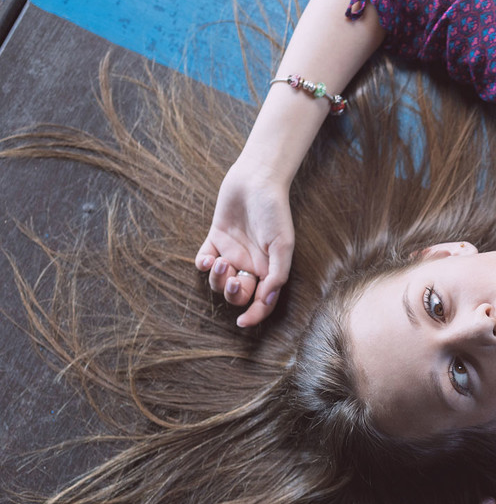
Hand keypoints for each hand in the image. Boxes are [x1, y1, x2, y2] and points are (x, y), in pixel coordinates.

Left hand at [196, 164, 293, 326]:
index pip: (262, 301)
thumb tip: (266, 300)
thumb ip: (277, 274)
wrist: (256, 180)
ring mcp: (232, 253)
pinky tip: (209, 257)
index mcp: (269, 269)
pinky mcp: (215, 240)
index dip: (254, 315)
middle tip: (237, 279)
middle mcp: (250, 265)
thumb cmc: (274, 211)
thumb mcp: (283, 245)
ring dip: (218, 278)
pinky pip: (203, 262)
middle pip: (238, 294)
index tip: (244, 322)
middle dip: (234, 293)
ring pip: (219, 282)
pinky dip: (203, 265)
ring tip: (222, 262)